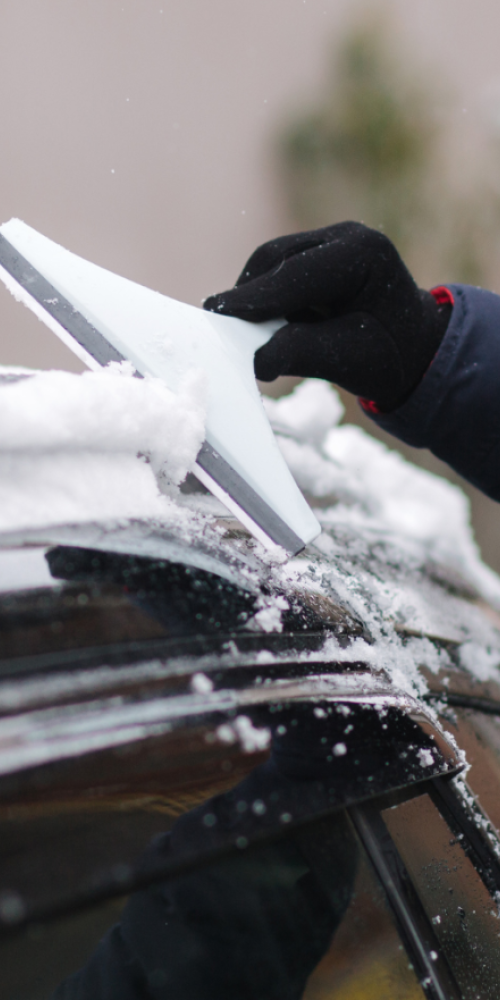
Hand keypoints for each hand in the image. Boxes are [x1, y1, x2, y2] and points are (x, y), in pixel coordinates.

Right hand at [203, 222, 450, 410]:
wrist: (410, 351)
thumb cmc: (388, 357)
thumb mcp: (349, 361)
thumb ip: (302, 353)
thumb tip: (255, 359)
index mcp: (364, 253)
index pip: (296, 272)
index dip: (254, 297)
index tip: (217, 316)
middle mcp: (345, 236)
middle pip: (275, 259)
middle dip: (248, 297)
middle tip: (224, 334)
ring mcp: (328, 241)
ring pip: (269, 264)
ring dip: (254, 300)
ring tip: (251, 338)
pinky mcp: (313, 254)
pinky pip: (274, 273)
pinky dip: (264, 301)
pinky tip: (269, 327)